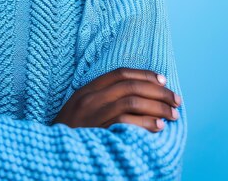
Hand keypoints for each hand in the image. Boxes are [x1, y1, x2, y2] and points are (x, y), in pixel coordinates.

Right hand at [52, 67, 181, 131]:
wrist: (51, 153)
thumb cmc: (70, 135)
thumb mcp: (80, 112)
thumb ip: (100, 101)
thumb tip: (136, 97)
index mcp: (85, 91)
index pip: (119, 74)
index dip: (144, 74)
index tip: (163, 80)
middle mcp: (88, 99)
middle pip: (130, 86)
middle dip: (158, 91)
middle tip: (176, 100)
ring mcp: (92, 115)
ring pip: (132, 101)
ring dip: (157, 107)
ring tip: (172, 115)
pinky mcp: (97, 131)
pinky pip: (126, 122)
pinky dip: (146, 124)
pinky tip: (158, 127)